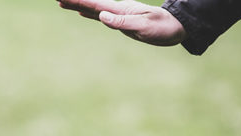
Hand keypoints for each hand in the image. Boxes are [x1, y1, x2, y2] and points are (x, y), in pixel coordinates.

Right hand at [58, 0, 185, 45]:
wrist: (177, 27)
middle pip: (90, 4)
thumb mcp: (143, 28)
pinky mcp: (121, 21)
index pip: (94, 5)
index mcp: (120, 10)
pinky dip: (88, 13)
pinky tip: (82, 13)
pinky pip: (100, 15)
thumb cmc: (163, 28)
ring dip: (78, 5)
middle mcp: (117, 10)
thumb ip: (122, 22)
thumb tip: (101, 16)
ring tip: (63, 2)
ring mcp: (118, 15)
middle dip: (73, 0)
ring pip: (93, 8)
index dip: (77, 0)